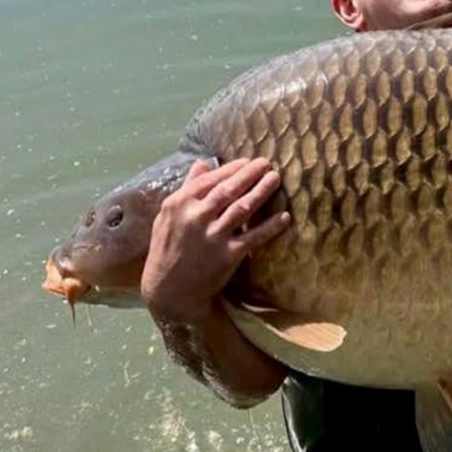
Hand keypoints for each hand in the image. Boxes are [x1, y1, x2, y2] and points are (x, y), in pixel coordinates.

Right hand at [141, 157, 289, 321]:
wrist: (169, 290)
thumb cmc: (168, 249)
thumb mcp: (168, 216)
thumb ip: (187, 188)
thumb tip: (203, 163)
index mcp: (179, 204)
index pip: (210, 180)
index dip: (232, 168)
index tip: (247, 161)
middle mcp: (196, 216)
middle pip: (229, 190)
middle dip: (250, 173)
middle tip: (267, 163)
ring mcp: (213, 236)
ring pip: (243, 207)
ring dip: (262, 191)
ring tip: (275, 178)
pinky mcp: (228, 255)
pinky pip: (254, 236)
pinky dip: (271, 226)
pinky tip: (284, 216)